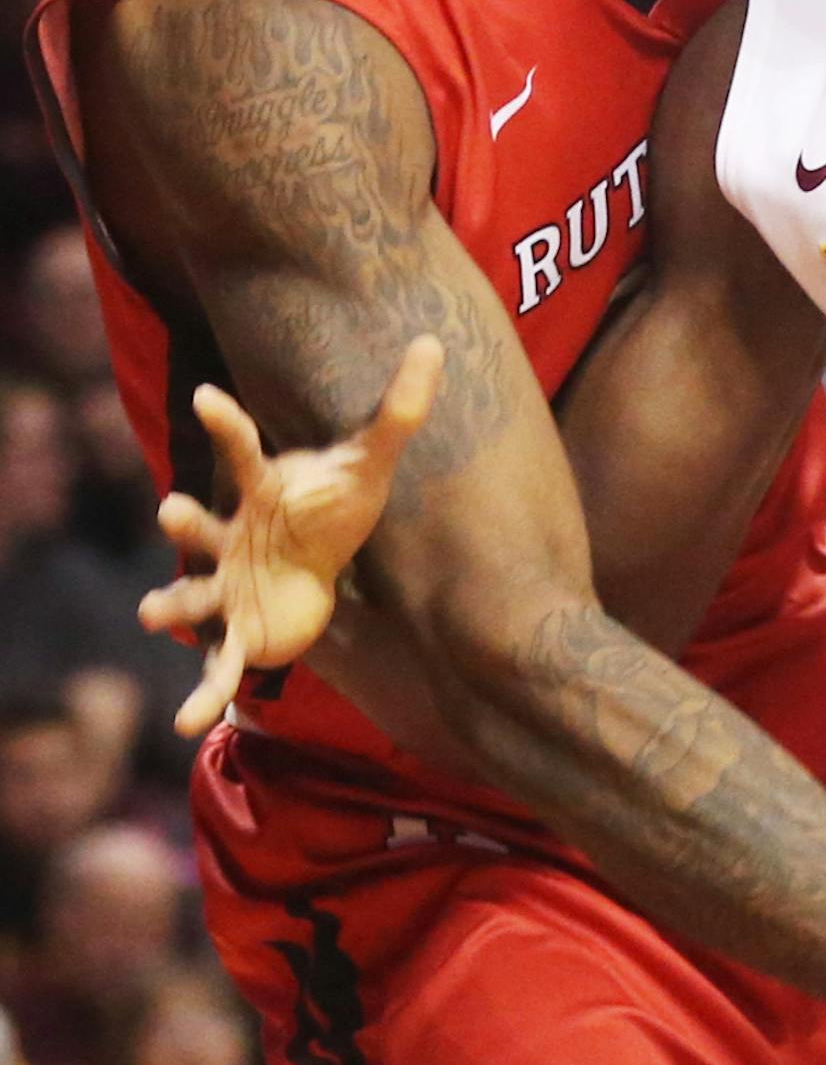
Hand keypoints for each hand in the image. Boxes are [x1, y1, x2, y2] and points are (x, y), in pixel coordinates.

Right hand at [141, 337, 443, 735]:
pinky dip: (203, 694)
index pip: (242, 451)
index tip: (207, 394)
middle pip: (203, 525)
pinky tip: (186, 725)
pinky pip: (216, 664)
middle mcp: (233, 536)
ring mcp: (228, 585)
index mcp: (263, 491)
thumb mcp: (373, 461)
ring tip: (153, 613)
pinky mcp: (239, 632)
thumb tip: (434, 340)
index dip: (225, 424)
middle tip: (171, 508)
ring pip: (192, 592)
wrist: (322, 572)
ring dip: (171, 602)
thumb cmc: (337, 510)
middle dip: (186, 521)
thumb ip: (401, 407)